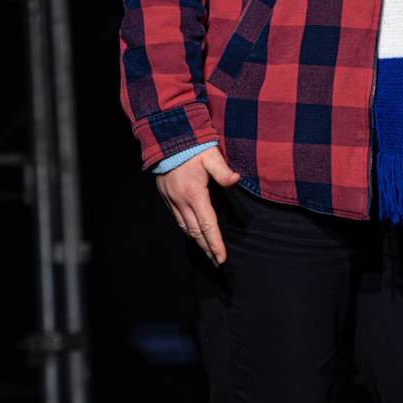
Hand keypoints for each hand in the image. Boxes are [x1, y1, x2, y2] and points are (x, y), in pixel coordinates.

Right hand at [156, 146, 239, 266]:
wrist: (166, 140)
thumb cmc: (192, 147)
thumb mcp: (211, 156)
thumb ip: (223, 170)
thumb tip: (236, 179)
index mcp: (195, 194)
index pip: (208, 225)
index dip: (215, 244)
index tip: (221, 258)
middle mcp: (182, 201)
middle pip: (196, 232)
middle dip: (207, 248)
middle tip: (217, 261)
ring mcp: (172, 200)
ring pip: (186, 228)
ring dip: (197, 242)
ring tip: (207, 252)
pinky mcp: (167, 197)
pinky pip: (177, 219)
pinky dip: (187, 230)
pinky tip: (193, 233)